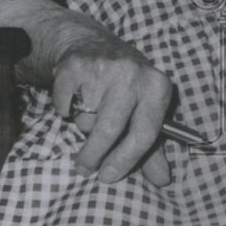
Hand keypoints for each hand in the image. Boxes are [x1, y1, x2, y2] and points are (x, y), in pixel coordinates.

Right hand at [53, 33, 172, 183]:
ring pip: (85, 119)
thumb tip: (161, 180)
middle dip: (94, 155)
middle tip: (85, 168)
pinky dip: (65, 110)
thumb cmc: (127, 88)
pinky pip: (64, 105)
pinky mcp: (75, 65)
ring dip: (83, 126)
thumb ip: (152, 149)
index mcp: (157, 87)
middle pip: (109, 129)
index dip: (126, 160)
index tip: (108, 176)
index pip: (144, 132)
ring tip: (90, 112)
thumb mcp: (145, 112)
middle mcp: (133, 74)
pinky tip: (75, 98)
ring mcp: (103, 67)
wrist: (95, 45)